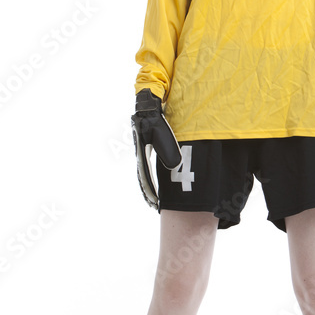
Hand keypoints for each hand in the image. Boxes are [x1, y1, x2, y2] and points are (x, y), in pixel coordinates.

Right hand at [131, 89, 181, 209]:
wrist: (147, 108)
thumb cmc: (154, 119)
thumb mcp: (161, 131)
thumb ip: (167, 148)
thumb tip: (174, 166)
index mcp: (142, 153)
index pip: (146, 176)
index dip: (150, 190)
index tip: (155, 203)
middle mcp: (140, 155)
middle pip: (143, 178)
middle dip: (149, 193)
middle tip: (155, 206)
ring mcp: (142, 153)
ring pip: (144, 174)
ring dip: (148, 187)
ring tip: (153, 200)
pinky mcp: (146, 149)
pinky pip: (147, 167)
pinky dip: (149, 178)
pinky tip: (154, 182)